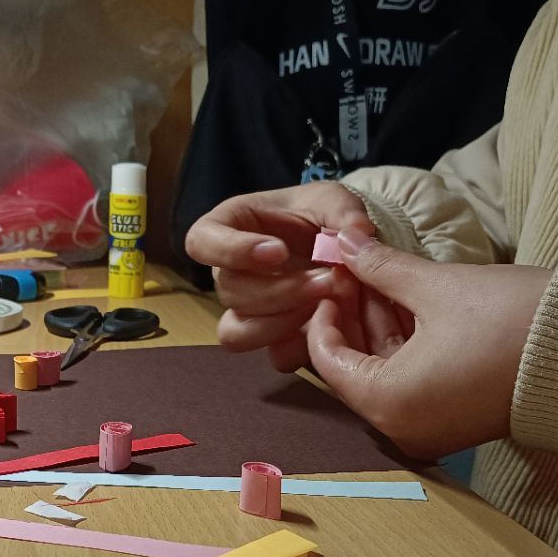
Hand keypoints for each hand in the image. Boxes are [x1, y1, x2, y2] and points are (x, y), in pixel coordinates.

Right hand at [185, 182, 374, 371]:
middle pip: (229, 292)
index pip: (201, 242)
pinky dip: (300, 347)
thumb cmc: (324, 215)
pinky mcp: (275, 339)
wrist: (344, 249)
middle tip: (327, 280)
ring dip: (282, 324)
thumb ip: (343, 210)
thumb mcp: (335, 200)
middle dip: (280, 290)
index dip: (231, 251)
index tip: (279, 252)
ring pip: (238, 332)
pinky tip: (327, 329)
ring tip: (326, 307)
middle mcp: (230, 272)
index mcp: (229, 228)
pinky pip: (271, 356)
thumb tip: (356, 231)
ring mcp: (248, 312)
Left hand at [307, 228, 549, 459]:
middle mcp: (404, 428)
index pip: (329, 361)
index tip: (331, 276)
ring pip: (385, 373)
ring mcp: (432, 429)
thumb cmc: (513, 322)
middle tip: (352, 269)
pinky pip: (413, 383)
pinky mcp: (456, 420)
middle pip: (355, 368)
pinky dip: (406, 346)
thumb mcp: (438, 287)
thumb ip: (382, 268)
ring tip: (378, 275)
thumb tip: (345, 243)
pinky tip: (407, 302)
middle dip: (352, 316)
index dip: (323, 314)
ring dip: (379, 327)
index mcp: (389, 404)